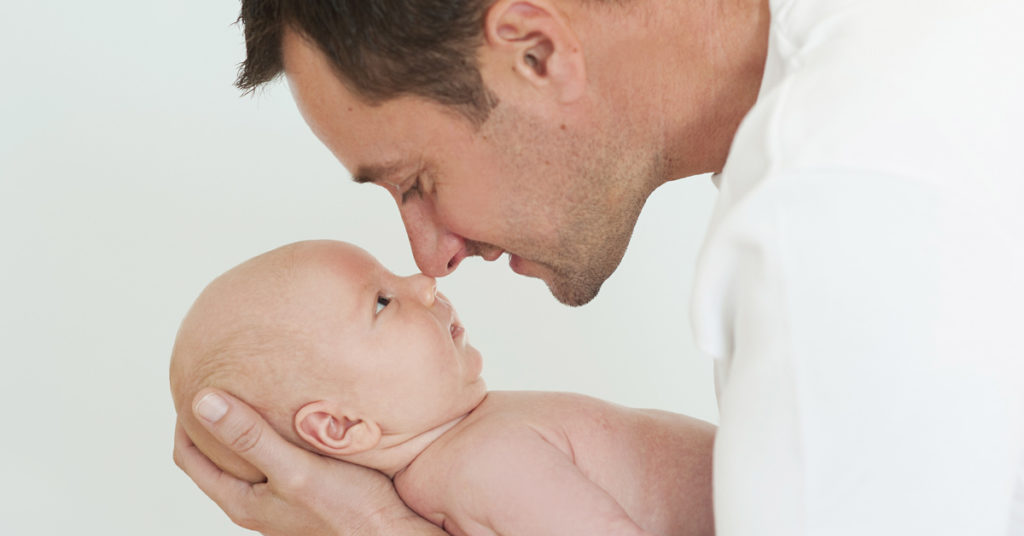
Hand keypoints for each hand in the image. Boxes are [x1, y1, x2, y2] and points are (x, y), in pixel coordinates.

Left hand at [173, 388, 443, 535]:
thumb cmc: (349, 510)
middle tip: (223, 381)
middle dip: (215, 420)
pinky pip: (279, 459)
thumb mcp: (294, 469)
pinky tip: (297, 416)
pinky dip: (277, 435)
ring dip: (249, 427)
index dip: (184, 421)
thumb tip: (203, 402)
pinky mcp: (306, 493)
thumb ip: (250, 437)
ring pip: (250, 458)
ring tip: (259, 391)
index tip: (193, 384)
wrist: (391, 533)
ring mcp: (281, 500)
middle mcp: (256, 504)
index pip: (189, 457)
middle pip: (217, 457)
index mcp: (242, 501)